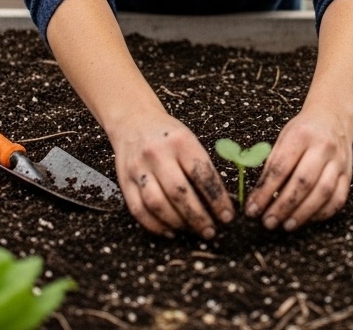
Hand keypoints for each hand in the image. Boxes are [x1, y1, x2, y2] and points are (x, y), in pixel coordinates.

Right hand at [108, 112, 232, 238]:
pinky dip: (155, 226)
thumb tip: (219, 203)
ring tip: (193, 231)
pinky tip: (170, 231)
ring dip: (178, 223)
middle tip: (211, 231)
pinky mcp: (124, 181)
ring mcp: (138, 168)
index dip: (216, 199)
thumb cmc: (168, 135)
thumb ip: (202, 168)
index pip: (201, 174)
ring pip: (157, 204)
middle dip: (198, 217)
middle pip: (178, 192)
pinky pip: (138, 210)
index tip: (227, 216)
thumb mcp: (189, 140)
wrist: (133, 120)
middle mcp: (157, 154)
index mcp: (180, 141)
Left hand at [245, 108, 352, 230]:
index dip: (265, 192)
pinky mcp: (349, 174)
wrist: (333, 117)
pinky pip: (338, 199)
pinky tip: (307, 220)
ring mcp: (340, 161)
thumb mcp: (283, 138)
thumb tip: (258, 197)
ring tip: (286, 226)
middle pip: (303, 182)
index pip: (281, 168)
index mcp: (302, 135)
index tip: (252, 209)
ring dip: (303, 213)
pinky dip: (322, 213)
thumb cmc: (302, 131)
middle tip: (268, 222)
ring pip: (323, 193)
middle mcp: (324, 147)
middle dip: (283, 206)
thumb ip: (273, 165)